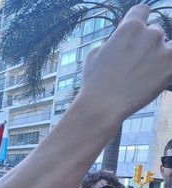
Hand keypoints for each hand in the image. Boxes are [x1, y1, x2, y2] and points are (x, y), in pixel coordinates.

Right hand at [78, 5, 171, 121]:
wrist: (104, 105)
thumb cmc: (95, 81)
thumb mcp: (95, 53)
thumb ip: (113, 41)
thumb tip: (120, 41)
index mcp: (129, 27)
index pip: (142, 10)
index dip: (138, 19)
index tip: (135, 31)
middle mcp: (150, 34)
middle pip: (155, 31)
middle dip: (146, 44)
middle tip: (135, 62)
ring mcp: (163, 50)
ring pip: (166, 47)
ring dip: (158, 56)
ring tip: (143, 74)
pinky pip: (171, 62)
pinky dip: (165, 69)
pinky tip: (155, 78)